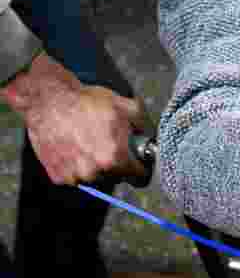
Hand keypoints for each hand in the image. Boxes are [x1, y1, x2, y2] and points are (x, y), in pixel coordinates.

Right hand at [12, 53, 147, 184]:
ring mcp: (74, 176)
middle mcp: (94, 172)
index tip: (139, 162)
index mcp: (115, 158)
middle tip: (109, 143)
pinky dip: (76, 165)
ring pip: (95, 177)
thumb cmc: (88, 101)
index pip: (139, 178)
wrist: (50, 100)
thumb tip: (151, 137)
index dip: (142, 168)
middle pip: (117, 177)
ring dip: (96, 165)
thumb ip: (144, 126)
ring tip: (89, 142)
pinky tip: (74, 146)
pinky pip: (75, 176)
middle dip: (118, 163)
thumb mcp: (127, 107)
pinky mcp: (57, 176)